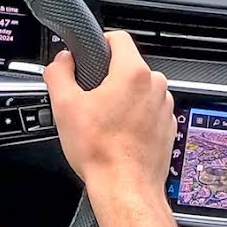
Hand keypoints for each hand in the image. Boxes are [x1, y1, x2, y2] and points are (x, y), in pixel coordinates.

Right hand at [44, 31, 175, 197]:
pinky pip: (148, 110)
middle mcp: (155, 86)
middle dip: (107, 77)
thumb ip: (59, 73)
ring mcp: (165, 107)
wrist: (125, 188)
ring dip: (122, 98)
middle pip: (127, 66)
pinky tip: (117, 134)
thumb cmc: (101, 152)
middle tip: (88, 99)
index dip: (99, 43)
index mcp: (134, 73)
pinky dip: (134, 117)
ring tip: (103, 122)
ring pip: (138, 89)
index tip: (88, 57)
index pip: (118, 38)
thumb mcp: (64, 106)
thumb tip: (61, 61)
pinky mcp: (168, 126)